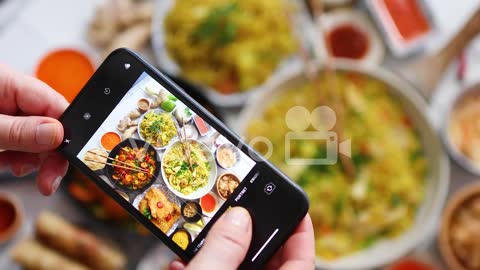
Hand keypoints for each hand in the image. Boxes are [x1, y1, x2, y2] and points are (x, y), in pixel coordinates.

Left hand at [0, 64, 68, 194]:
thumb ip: (18, 131)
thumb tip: (57, 133)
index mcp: (7, 82)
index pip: (54, 105)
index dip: (65, 135)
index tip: (65, 162)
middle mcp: (8, 94)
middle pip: (47, 124)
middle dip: (47, 154)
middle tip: (47, 182)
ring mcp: (1, 110)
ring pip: (32, 137)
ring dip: (26, 158)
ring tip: (9, 166)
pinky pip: (14, 141)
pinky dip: (11, 156)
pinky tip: (2, 162)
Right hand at [169, 208, 314, 269]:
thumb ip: (224, 251)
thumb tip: (238, 217)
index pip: (301, 260)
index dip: (301, 231)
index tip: (295, 206)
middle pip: (265, 257)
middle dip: (249, 231)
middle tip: (242, 206)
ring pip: (235, 265)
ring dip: (217, 248)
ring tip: (206, 229)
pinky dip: (201, 265)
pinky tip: (182, 260)